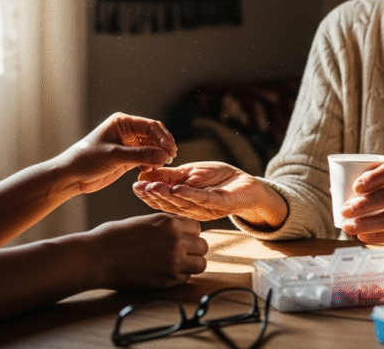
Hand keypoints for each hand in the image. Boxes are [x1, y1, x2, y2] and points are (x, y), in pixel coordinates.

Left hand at [64, 112, 177, 193]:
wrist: (72, 176)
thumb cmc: (88, 160)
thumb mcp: (115, 156)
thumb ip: (140, 155)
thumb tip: (164, 156)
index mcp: (123, 122)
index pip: (150, 126)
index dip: (163, 137)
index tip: (171, 151)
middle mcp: (127, 131)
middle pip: (154, 135)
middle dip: (163, 146)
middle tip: (171, 159)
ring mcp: (128, 144)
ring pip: (152, 147)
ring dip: (158, 156)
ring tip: (160, 166)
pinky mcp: (127, 158)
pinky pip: (146, 158)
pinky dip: (151, 163)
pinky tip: (149, 170)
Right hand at [85, 213, 207, 290]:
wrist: (98, 257)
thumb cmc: (114, 237)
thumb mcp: (144, 221)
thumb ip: (165, 226)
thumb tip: (180, 231)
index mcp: (169, 222)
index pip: (196, 228)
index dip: (189, 234)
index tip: (180, 239)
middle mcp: (176, 240)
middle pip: (202, 246)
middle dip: (193, 249)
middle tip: (180, 253)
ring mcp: (173, 261)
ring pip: (200, 264)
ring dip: (191, 264)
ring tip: (175, 264)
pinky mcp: (167, 279)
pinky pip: (186, 278)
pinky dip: (179, 276)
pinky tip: (164, 272)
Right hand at [133, 161, 286, 229]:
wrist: (248, 184)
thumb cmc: (219, 178)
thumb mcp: (190, 173)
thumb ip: (171, 176)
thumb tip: (145, 174)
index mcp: (184, 203)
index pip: (163, 200)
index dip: (149, 194)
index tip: (135, 186)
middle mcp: (193, 210)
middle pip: (170, 205)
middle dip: (154, 196)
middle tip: (140, 187)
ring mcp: (207, 209)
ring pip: (183, 204)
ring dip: (168, 195)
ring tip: (154, 187)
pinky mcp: (221, 204)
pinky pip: (204, 200)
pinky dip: (190, 194)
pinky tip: (179, 188)